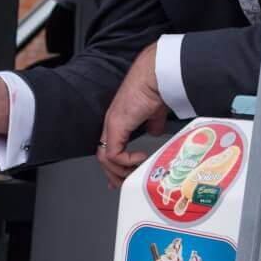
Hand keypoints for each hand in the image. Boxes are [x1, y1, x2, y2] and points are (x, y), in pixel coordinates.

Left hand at [98, 42, 168, 186]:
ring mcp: (112, 125)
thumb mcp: (155, 112)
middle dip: (113, 174)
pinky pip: (114, 154)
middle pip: (104, 157)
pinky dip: (126, 161)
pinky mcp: (116, 126)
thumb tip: (156, 132)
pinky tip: (140, 158)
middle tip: (123, 184)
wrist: (155, 77)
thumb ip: (153, 123)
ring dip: (121, 171)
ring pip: (106, 158)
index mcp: (119, 121)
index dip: (114, 165)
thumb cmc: (156, 88)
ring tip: (137, 171)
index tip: (121, 176)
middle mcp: (112, 124)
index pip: (109, 148)